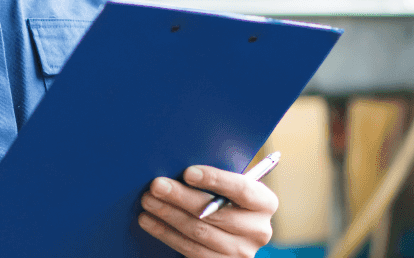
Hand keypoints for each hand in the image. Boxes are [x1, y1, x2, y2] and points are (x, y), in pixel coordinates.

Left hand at [138, 165, 277, 257]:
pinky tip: (149, 221)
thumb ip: (217, 179)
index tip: (188, 172)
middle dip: (181, 197)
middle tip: (156, 185)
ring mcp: (241, 252)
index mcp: (265, 203)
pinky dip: (166, 233)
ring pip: (199, 232)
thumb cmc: (225, 199)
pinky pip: (190, 250)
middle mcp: (258, 230)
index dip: (215, 180)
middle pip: (215, 213)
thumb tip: (180, 165)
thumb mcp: (229, 188)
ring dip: (168, 215)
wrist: (230, 235)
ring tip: (148, 201)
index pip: (242, 189)